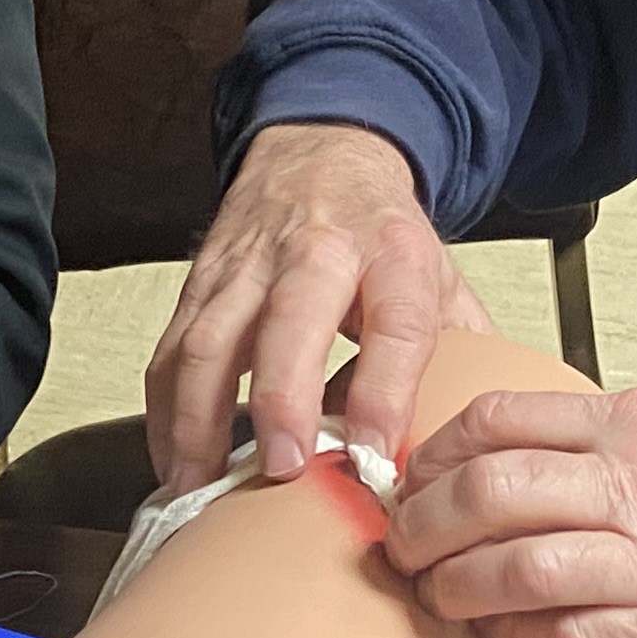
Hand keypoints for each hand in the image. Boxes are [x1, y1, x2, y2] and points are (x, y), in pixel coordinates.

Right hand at [143, 122, 492, 495]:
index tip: (376, 458)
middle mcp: (315, 251)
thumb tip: (471, 446)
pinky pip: (169, 351)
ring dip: (199, 420)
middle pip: (290, 322)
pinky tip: (175, 463)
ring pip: (207, 339)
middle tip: (282, 469)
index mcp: (392, 254)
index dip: (386, 392)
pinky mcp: (199, 282)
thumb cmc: (381, 233)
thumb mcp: (442, 276)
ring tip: (204, 486)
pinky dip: (165, 414)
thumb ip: (464, 355)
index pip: (396, 323)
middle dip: (283, 400)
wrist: (320, 151)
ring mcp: (247, 265)